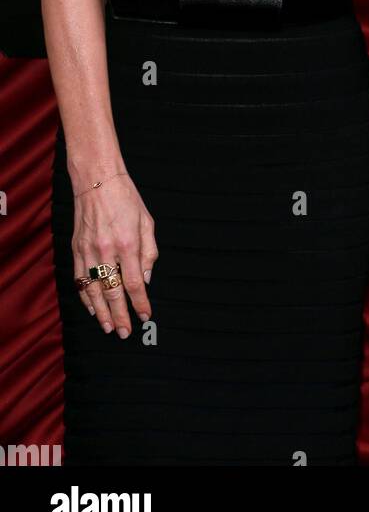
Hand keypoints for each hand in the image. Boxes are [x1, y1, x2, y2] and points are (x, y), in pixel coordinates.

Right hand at [72, 173, 156, 336]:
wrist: (96, 179)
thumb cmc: (125, 197)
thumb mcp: (147, 220)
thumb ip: (149, 251)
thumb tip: (146, 278)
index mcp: (127, 243)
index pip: (134, 283)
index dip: (140, 303)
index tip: (145, 316)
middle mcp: (106, 250)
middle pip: (113, 292)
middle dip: (120, 315)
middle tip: (124, 333)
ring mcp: (88, 251)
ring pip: (93, 290)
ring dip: (101, 312)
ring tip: (108, 327)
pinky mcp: (76, 249)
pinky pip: (80, 279)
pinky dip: (85, 297)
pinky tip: (92, 307)